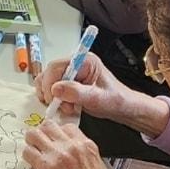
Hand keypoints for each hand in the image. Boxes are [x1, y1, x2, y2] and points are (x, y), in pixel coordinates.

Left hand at [22, 119, 126, 168]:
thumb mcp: (98, 167)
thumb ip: (83, 155)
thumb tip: (70, 153)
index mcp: (87, 145)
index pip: (66, 127)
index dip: (58, 133)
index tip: (54, 140)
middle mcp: (72, 146)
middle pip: (48, 126)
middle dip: (42, 133)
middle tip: (40, 144)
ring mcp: (58, 155)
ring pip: (34, 134)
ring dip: (32, 142)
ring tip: (33, 152)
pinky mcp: (46, 168)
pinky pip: (28, 153)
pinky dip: (27, 157)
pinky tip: (31, 165)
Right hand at [35, 51, 169, 134]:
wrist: (122, 108)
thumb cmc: (115, 101)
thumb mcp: (98, 99)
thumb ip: (77, 93)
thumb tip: (56, 88)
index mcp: (84, 60)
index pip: (56, 66)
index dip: (50, 83)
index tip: (53, 99)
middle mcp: (75, 63)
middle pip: (49, 74)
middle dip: (51, 92)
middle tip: (60, 106)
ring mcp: (70, 73)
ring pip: (47, 82)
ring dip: (52, 97)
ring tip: (66, 107)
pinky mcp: (67, 82)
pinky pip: (52, 90)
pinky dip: (54, 100)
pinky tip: (66, 107)